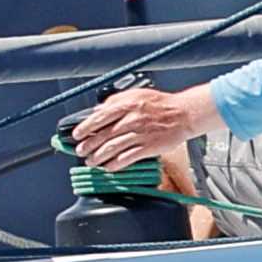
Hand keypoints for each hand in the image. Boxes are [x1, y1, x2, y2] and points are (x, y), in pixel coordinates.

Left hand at [69, 79, 219, 167]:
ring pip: (112, 149)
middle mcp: (131, 119)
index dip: (85, 128)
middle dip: (88, 146)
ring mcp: (140, 134)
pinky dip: (115, 164)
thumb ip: (115, 101)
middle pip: (102, 136)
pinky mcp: (148, 147)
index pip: (99, 117)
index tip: (77, 135)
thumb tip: (97, 110)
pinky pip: (126, 158)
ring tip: (91, 161)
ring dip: (98, 157)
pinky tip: (108, 167)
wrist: (184, 114)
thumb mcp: (137, 94)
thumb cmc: (161, 104)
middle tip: (81, 151)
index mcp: (127, 105)